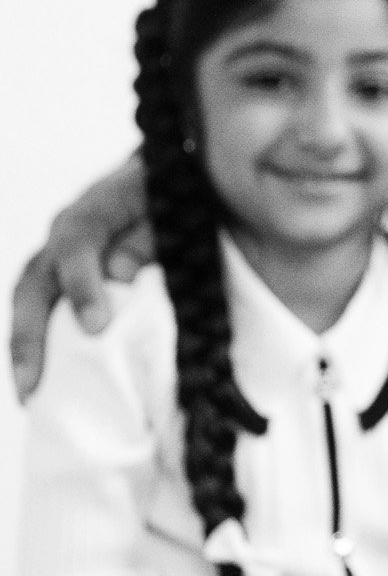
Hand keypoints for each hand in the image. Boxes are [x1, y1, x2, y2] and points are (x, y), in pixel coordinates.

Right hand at [11, 155, 153, 399]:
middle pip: (34, 282)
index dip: (82, 285)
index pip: (77, 244)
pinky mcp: (61, 275)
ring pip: (28, 300)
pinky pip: (40, 310)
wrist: (171, 180)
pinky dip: (38, 343)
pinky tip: (42, 384)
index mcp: (95, 208)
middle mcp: (63, 231)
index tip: (95, 326)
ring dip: (25, 347)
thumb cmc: (174, 198)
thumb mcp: (172, 211)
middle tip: (36, 383)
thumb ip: (148, 238)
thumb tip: (121, 274)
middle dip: (31, 336)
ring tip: (31, 394)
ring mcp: (57, 254)